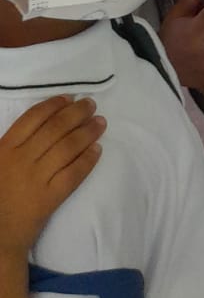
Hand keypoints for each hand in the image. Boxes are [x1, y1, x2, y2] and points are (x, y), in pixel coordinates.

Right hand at [0, 97, 104, 254]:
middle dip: (77, 113)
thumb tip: (43, 120)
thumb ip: (13, 143)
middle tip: (91, 105)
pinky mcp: (49, 199)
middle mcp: (21, 160)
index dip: (54, 105)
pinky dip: (87, 160)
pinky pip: (73, 174)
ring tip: (100, 123)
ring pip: (67, 148)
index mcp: (4, 149)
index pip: (34, 118)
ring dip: (87, 132)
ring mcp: (36, 179)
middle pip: (56, 128)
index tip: (70, 98)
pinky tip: (97, 151)